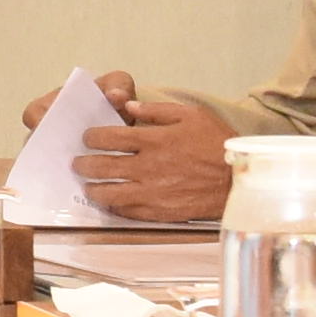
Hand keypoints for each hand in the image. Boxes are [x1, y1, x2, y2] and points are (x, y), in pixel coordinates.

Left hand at [68, 84, 238, 226]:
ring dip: (93, 188)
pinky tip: (110, 201)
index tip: (88, 138)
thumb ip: (157, 110)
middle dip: (84, 163)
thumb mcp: (192, 115)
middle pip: (102, 166)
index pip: (109, 137)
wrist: (238, 181)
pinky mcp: (158, 211)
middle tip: (77, 162)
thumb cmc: (217, 144)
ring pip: (108, 192)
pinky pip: (126, 211)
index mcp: (154, 140)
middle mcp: (148, 166)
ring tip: (88, 185)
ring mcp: (152, 191)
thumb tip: (129, 106)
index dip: (92, 137)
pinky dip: (113, 206)